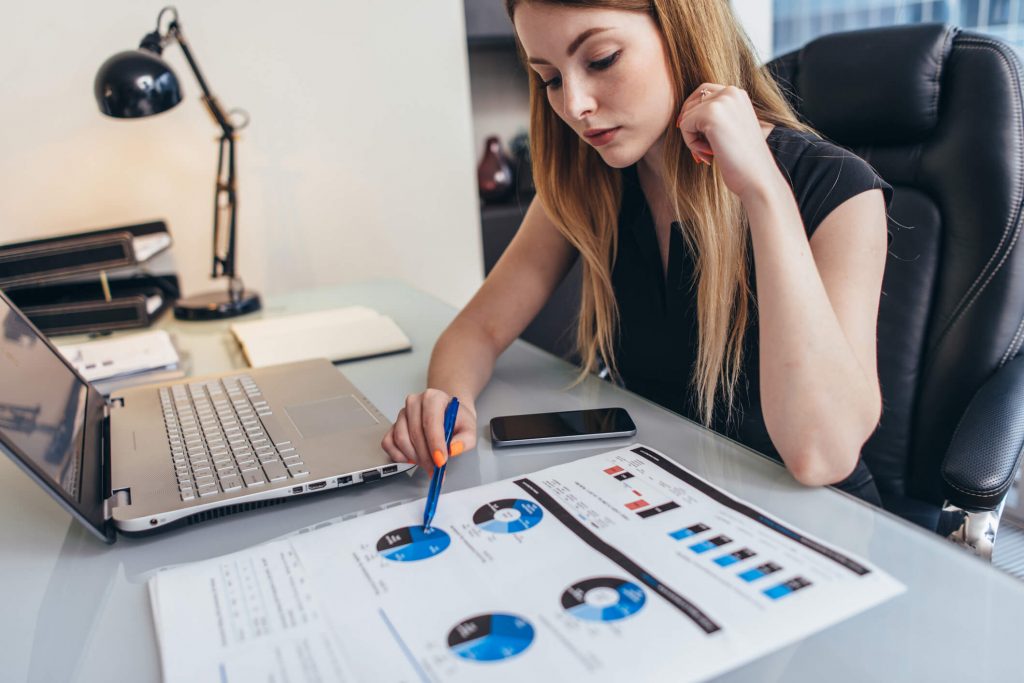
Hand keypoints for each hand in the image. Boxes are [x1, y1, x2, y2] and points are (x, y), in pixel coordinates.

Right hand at [381, 388, 476, 471]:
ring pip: (401, 439)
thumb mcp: (469, 428)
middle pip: (415, 433)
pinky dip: (398, 455)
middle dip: (426, 456)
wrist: (448, 414)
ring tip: (428, 463)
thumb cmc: (456, 419)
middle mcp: (414, 403)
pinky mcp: (393, 425)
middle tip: (435, 469)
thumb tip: (454, 448)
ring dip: (414, 457)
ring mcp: (402, 414)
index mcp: (433, 398)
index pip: (431, 421)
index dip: (435, 444)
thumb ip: (466, 439)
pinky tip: (411, 459)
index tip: (441, 460)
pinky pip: (389, 443)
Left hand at [676, 83, 781, 201]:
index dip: (694, 113)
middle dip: (691, 127)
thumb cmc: (743, 160)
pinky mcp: (710, 114)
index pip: (703, 91)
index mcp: (738, 94)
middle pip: (691, 102)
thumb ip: (714, 116)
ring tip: (710, 152)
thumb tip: (683, 116)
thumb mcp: (730, 129)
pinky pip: (684, 126)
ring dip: (692, 138)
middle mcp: (731, 91)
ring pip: (686, 115)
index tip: (696, 134)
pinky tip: (709, 154)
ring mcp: (722, 101)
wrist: (757, 176)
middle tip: (704, 150)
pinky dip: (691, 144)